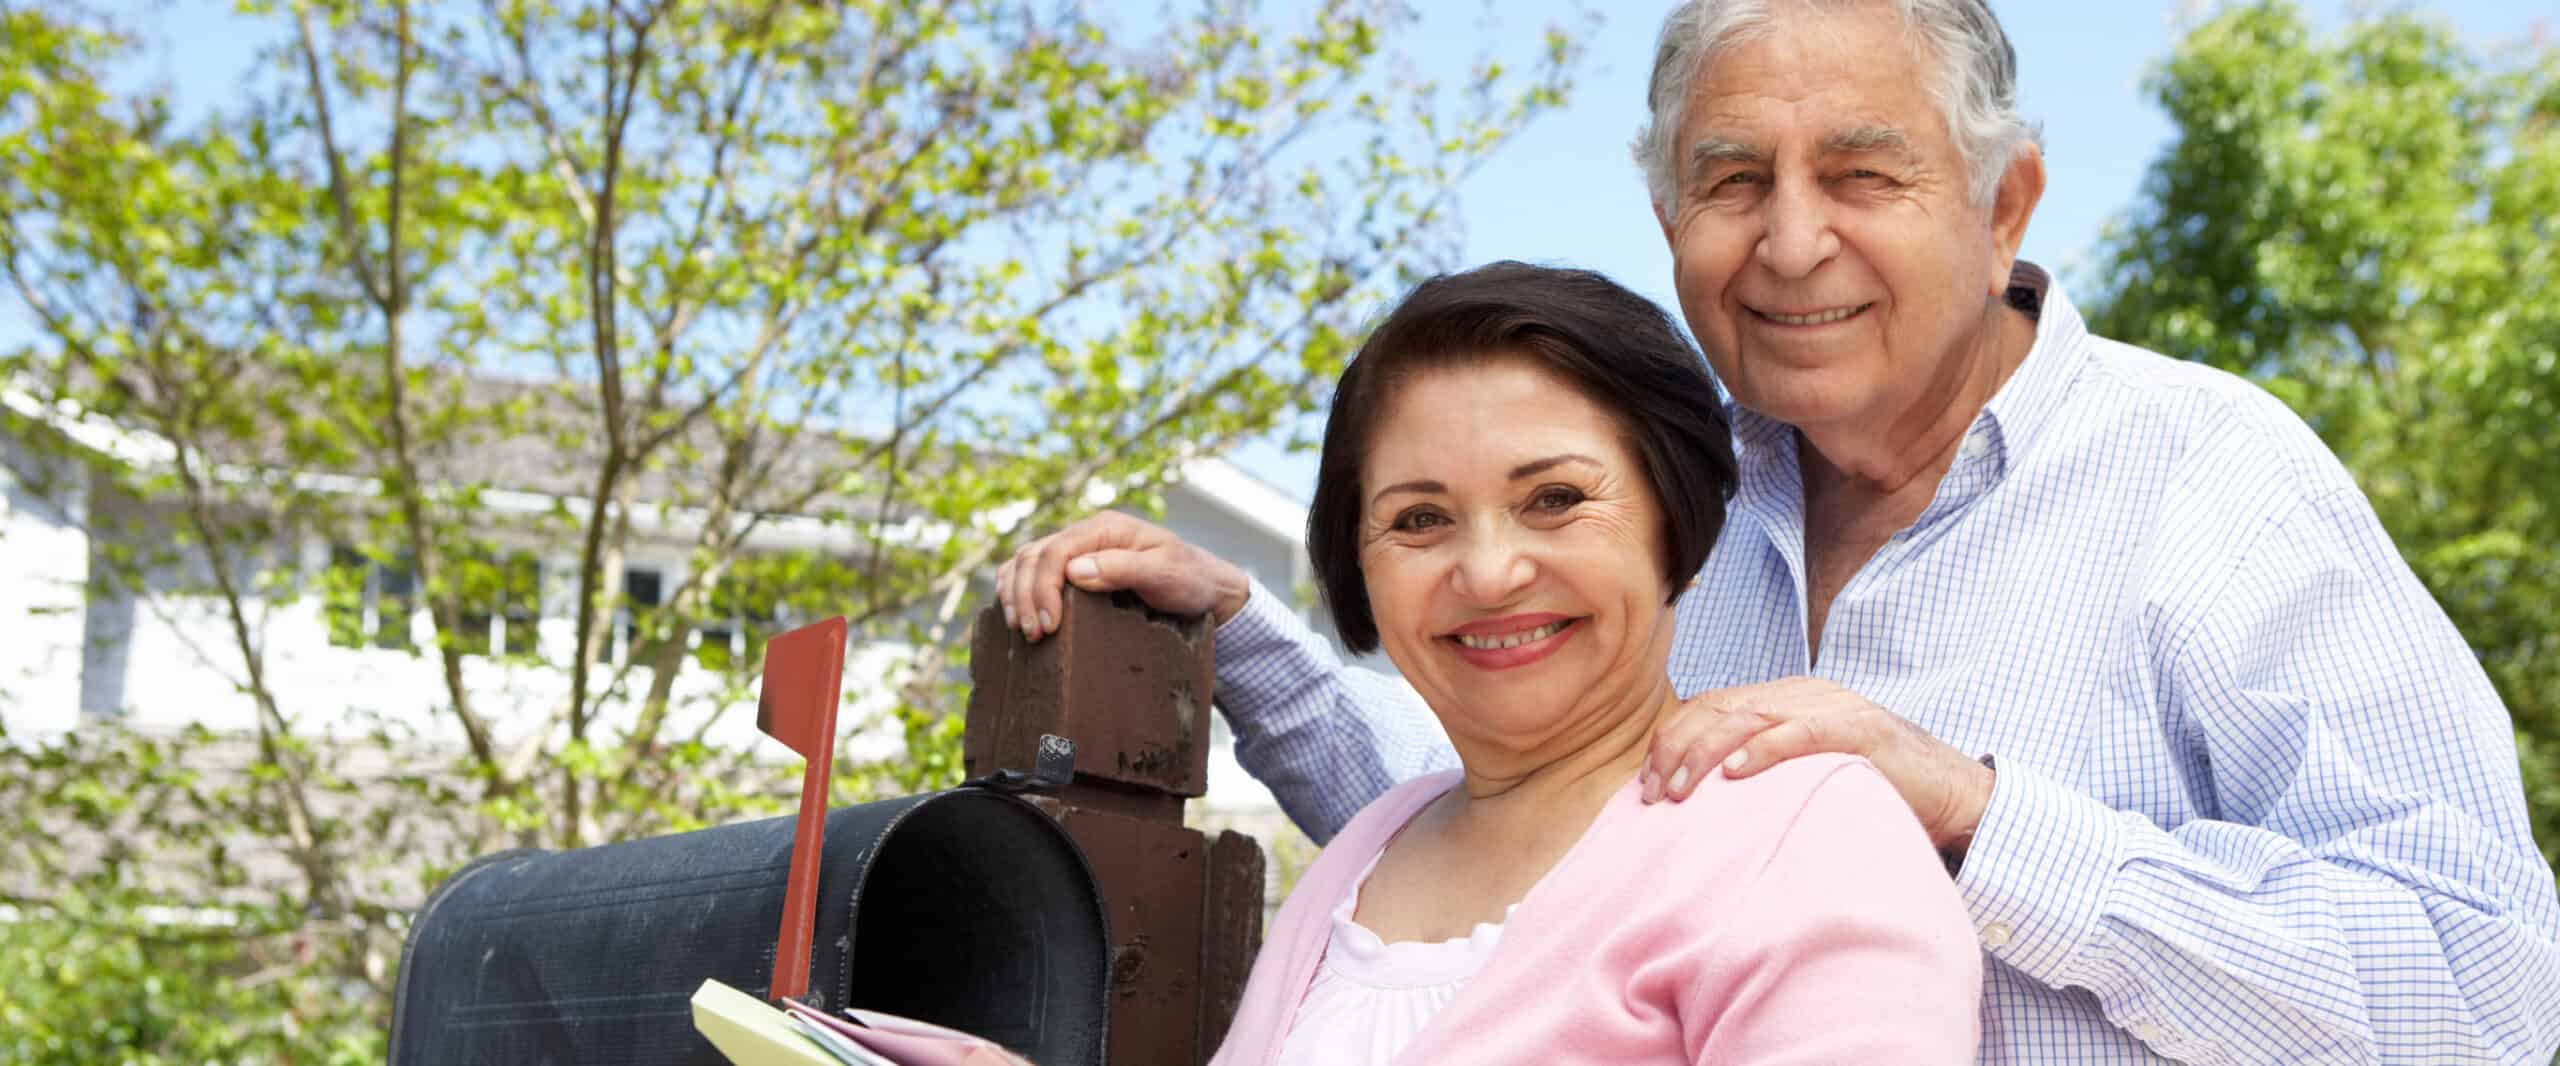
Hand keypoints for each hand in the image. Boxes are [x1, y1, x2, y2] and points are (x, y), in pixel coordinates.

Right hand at [995, 511, 1251, 640]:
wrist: (1204, 590)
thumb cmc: (1189, 580)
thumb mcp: (1166, 573)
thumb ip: (1123, 569)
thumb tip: (1075, 572)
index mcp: (1105, 528)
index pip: (1056, 550)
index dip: (1043, 587)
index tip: (1049, 624)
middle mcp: (1086, 536)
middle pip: (1033, 556)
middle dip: (1025, 596)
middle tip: (1033, 635)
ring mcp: (1077, 552)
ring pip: (1025, 563)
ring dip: (1016, 595)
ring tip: (1022, 630)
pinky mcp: (1074, 571)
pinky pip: (1031, 574)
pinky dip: (1018, 592)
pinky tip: (1018, 616)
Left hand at [1639, 676, 1994, 848]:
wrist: (1950, 789)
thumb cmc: (1872, 788)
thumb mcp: (1805, 775)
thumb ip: (1763, 772)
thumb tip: (1705, 802)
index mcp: (1784, 701)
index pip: (1710, 707)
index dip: (1672, 739)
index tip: (1646, 781)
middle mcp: (1801, 695)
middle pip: (1719, 708)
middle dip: (1676, 748)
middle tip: (1652, 793)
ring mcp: (1832, 707)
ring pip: (1749, 717)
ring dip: (1704, 753)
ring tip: (1678, 789)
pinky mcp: (1861, 730)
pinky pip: (1802, 732)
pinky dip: (1764, 749)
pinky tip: (1734, 770)